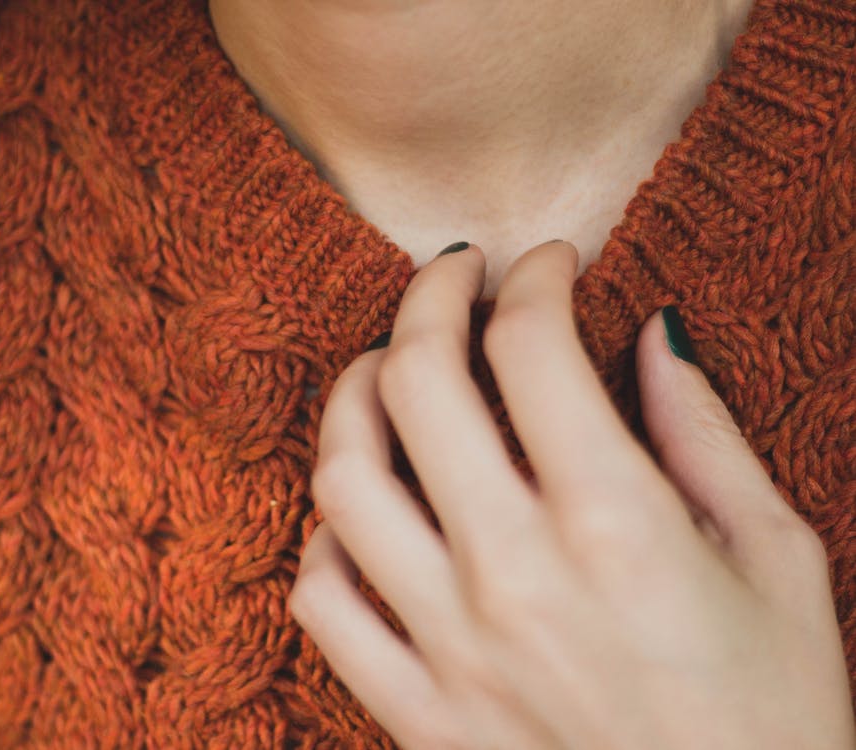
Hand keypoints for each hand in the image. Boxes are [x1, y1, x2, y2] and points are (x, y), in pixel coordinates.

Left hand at [290, 240, 855, 748]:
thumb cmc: (776, 717)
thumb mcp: (778, 560)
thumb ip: (703, 433)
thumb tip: (651, 333)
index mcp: (618, 528)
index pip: (530, 348)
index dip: (533, 280)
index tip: (545, 268)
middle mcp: (515, 576)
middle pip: (416, 384)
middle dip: (428, 299)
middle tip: (451, 278)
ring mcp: (449, 647)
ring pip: (344, 481)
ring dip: (353, 399)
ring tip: (383, 371)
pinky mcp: (416, 712)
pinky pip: (324, 599)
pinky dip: (328, 536)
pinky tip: (363, 511)